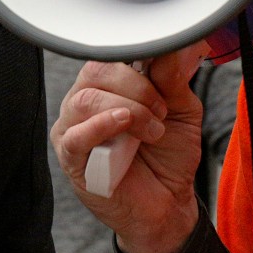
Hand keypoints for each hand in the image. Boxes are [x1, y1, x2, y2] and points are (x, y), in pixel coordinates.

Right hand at [50, 43, 207, 252]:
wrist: (168, 205)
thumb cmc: (167, 157)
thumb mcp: (181, 113)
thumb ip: (173, 81)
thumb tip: (174, 48)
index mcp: (106, 87)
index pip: (107, 56)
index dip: (136, 60)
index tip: (165, 77)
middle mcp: (83, 102)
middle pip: (94, 72)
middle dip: (135, 86)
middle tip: (161, 111)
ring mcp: (73, 129)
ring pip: (84, 100)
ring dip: (128, 111)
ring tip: (152, 131)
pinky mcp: (71, 158)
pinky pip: (75, 136)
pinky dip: (99, 127)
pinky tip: (121, 127)